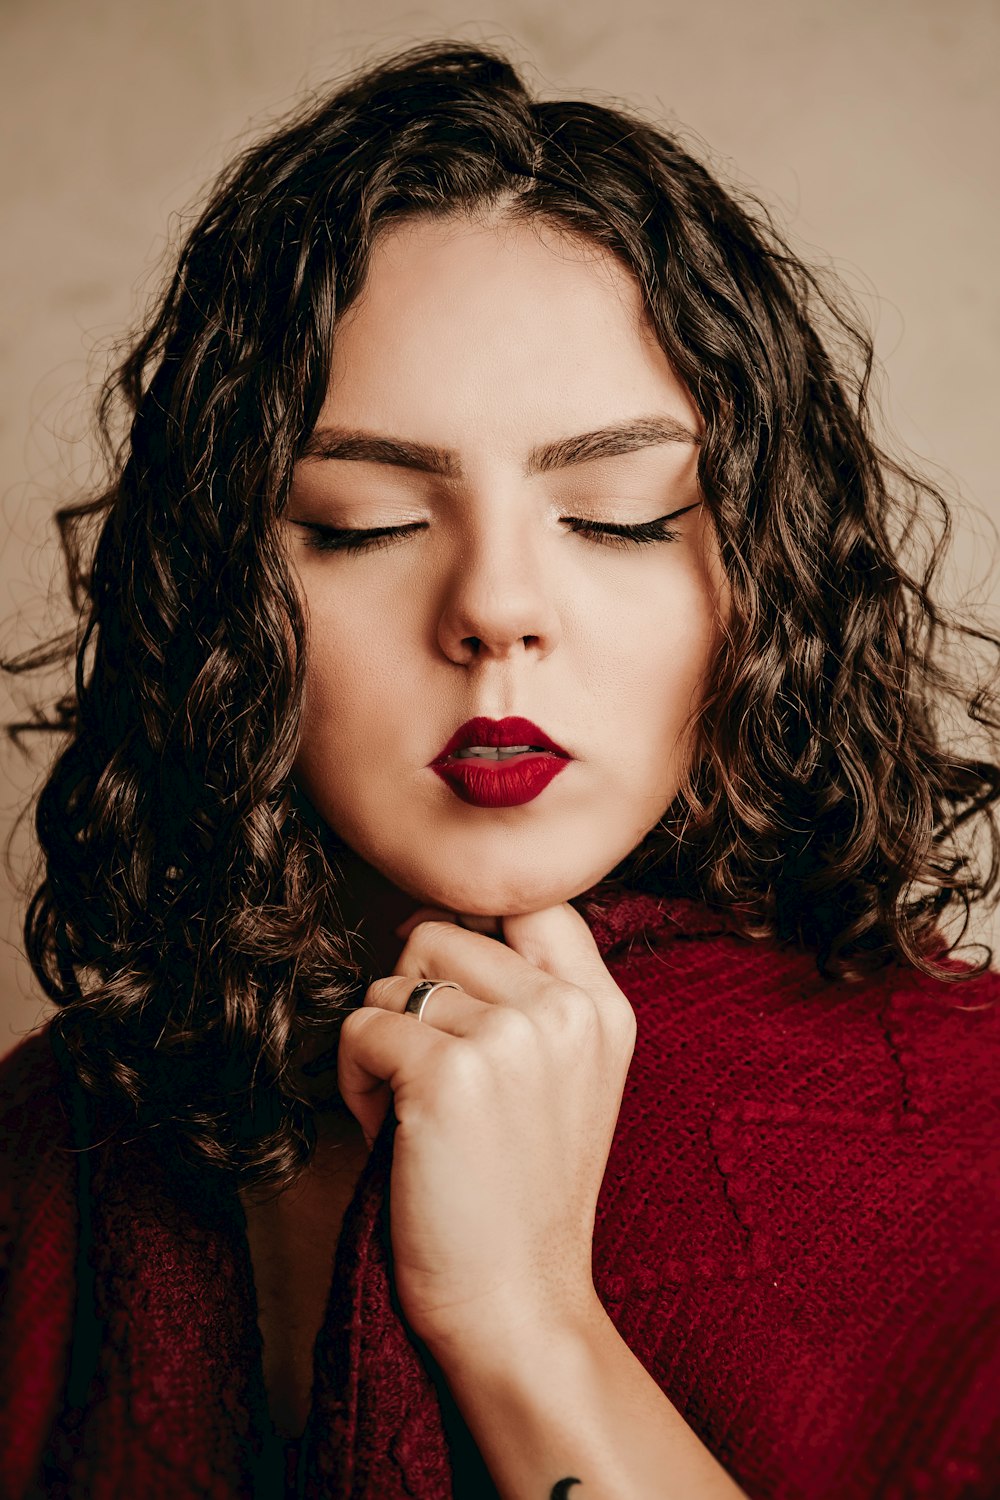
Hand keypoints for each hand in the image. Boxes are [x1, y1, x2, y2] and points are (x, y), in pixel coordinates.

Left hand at [336, 903, 636, 1355]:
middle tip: (430, 1075)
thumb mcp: (565, 1076)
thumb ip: (527, 994)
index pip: (529, 901)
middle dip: (412, 997)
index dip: (470, 929)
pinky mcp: (446, 1076)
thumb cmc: (520, 1193)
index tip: (449, 985)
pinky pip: (360, 1029)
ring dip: (382, 1044)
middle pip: (439, 933)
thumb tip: (425, 923)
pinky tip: (391, 1130)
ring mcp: (510, 1038)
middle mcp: (564, 1010)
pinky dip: (354, 1078)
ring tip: (417, 1113)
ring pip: (391, 984)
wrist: (517, 1304)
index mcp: (602, 1007)